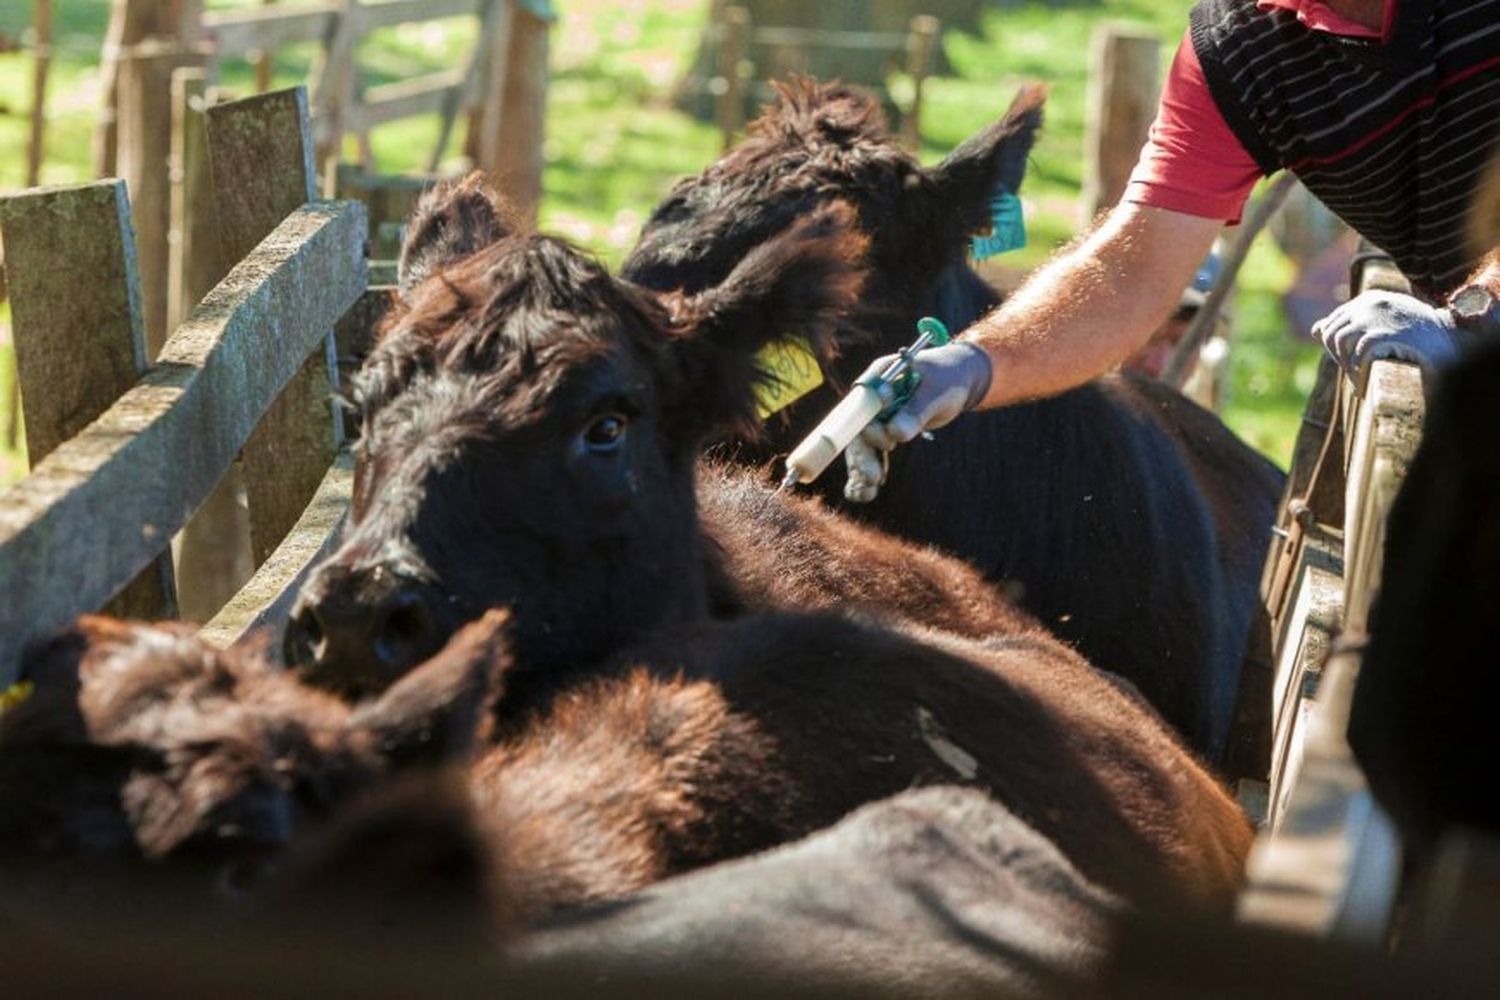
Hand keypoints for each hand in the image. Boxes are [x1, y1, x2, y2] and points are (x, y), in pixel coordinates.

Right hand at [843, 340, 991, 502]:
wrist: (955, 381)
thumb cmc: (947, 378)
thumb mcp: (937, 391)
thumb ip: (917, 410)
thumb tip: (896, 434)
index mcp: (878, 378)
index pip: (861, 404)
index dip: (866, 426)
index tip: (887, 443)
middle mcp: (871, 399)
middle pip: (858, 429)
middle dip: (862, 456)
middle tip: (873, 479)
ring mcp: (874, 417)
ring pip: (861, 446)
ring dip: (861, 469)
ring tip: (867, 494)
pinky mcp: (881, 433)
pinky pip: (869, 454)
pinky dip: (864, 474)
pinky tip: (863, 494)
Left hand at [1313, 290, 1462, 379]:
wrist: (1450, 341)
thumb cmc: (1416, 335)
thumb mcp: (1383, 323)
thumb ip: (1351, 323)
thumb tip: (1315, 329)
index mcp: (1367, 300)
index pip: (1332, 323)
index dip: (1334, 347)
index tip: (1348, 362)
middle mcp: (1369, 304)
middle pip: (1331, 333)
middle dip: (1336, 357)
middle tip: (1352, 373)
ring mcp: (1377, 317)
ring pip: (1339, 341)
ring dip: (1345, 365)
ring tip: (1358, 379)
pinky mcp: (1386, 334)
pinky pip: (1358, 355)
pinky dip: (1359, 373)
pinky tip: (1366, 384)